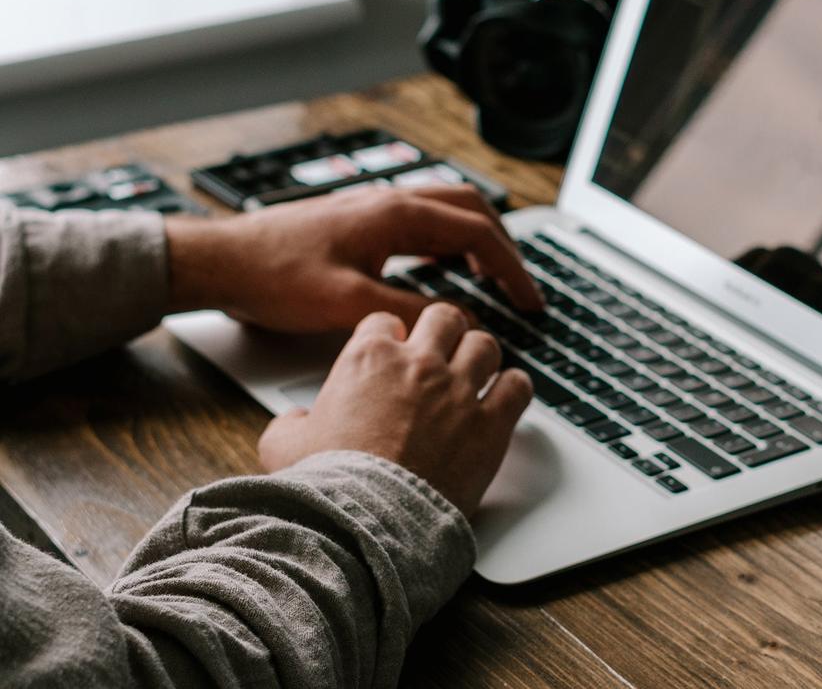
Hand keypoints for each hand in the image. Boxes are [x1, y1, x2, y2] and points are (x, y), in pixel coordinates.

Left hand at [165, 185, 542, 331]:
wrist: (221, 261)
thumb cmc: (273, 277)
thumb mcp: (347, 306)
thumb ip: (409, 313)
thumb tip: (459, 322)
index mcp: (395, 214)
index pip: (477, 231)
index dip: (511, 268)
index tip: (530, 300)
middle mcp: (389, 201)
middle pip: (471, 209)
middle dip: (504, 247)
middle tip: (520, 287)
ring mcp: (374, 206)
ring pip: (447, 210)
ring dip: (477, 239)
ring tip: (492, 276)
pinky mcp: (359, 220)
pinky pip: (422, 220)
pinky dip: (447, 240)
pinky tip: (442, 266)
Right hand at [257, 304, 532, 514]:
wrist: (364, 523)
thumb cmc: (325, 486)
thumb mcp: (283, 446)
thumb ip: (290, 422)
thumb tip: (295, 420)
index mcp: (368, 359)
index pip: (385, 321)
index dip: (390, 336)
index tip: (394, 351)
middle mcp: (418, 364)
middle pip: (444, 318)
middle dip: (443, 332)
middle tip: (442, 352)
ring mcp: (458, 391)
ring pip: (485, 345)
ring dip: (480, 358)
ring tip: (476, 374)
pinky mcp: (490, 424)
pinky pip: (517, 386)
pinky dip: (513, 389)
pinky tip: (505, 399)